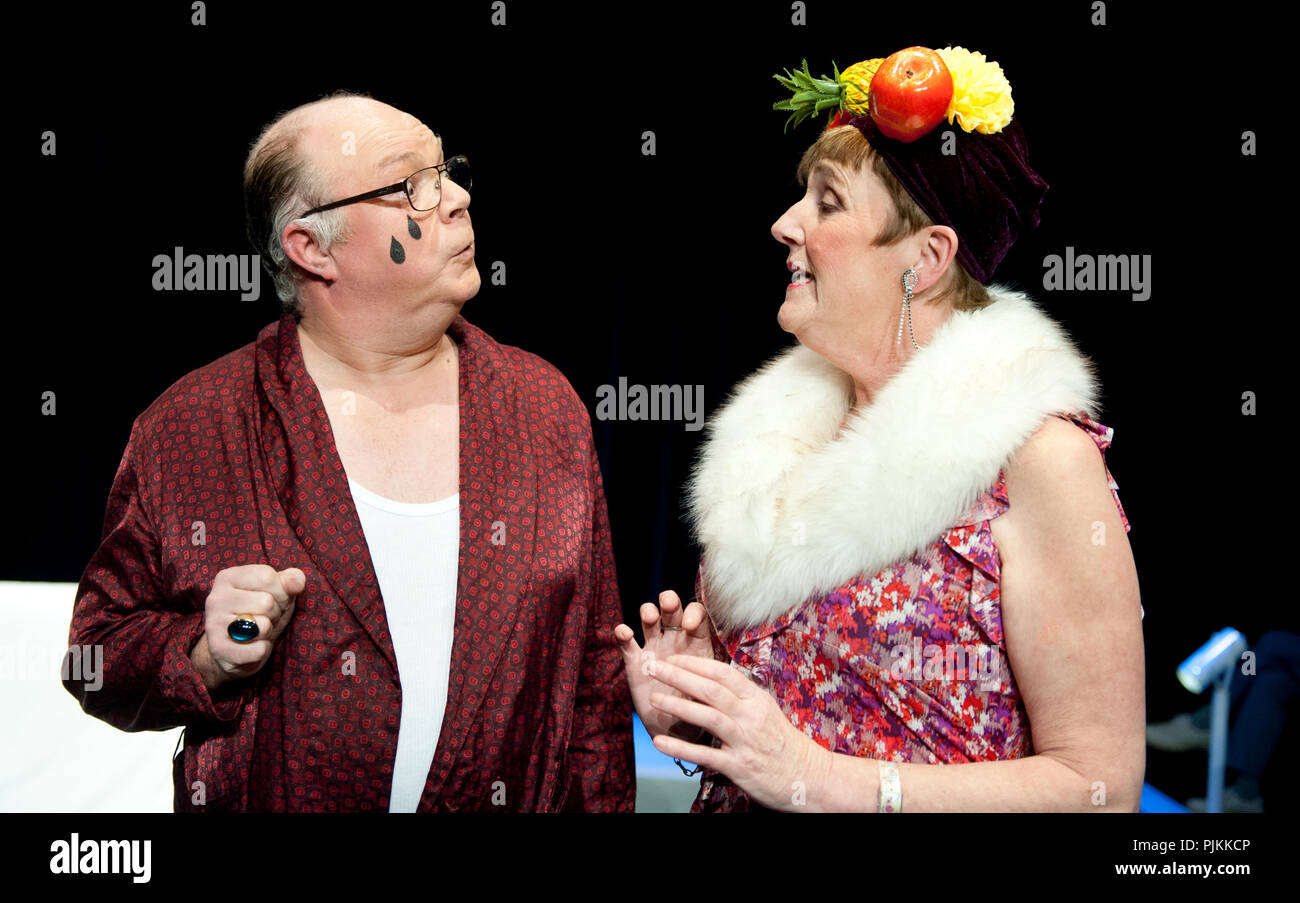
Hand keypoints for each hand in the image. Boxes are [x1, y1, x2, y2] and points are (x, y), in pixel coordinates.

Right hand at [195, 565, 304, 690]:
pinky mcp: (218, 650)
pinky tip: (250, 646)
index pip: (267, 576)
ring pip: (263, 626)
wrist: (232, 649)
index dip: (281, 591)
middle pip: (266, 602)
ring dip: (268, 631)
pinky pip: (259, 650)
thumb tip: (297, 583)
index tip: (274, 599)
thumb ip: (290, 580)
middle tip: (264, 617)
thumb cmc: (259, 613)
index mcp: (228, 577)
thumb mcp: (277, 591)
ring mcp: (214, 625)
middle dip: (275, 613)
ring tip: (257, 631)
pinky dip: (262, 650)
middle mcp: (216, 598)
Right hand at [614, 590, 715, 738]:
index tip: (690, 625)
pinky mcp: (635, 661)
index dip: (693, 614)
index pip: (697, 616)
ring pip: (650, 620)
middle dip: (670, 602)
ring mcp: (654, 648)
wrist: (678, 730)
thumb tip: (718, 675)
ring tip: (650, 616)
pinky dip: (623, 634)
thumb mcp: (711, 693)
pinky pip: (627, 643)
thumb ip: (711, 680)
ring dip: (649, 612)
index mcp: (697, 643)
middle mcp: (675, 640)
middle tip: (668, 604)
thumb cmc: (700, 709)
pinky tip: (625, 632)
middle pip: (672, 611)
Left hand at [647, 655, 829, 811]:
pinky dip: (681, 748)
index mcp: (756, 699)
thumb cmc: (782, 741)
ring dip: (679, 706)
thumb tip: (713, 679)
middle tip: (653, 667)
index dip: (695, 663)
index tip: (671, 657)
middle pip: (711, 689)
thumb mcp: (765, 710)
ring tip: (654, 698)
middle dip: (679, 676)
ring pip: (709, 717)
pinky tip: (659, 742)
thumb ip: (740, 696)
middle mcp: (750, 716)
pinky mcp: (739, 766)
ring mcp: (745, 741)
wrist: (808, 776)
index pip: (722, 673)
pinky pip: (706, 756)